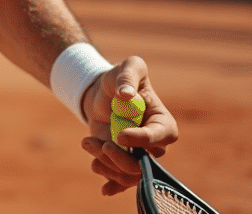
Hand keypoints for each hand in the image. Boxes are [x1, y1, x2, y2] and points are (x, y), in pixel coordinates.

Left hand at [79, 56, 178, 195]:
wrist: (101, 92)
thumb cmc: (120, 78)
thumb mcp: (129, 66)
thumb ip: (128, 76)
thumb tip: (125, 94)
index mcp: (162, 121)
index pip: (163, 136)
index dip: (144, 140)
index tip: (120, 135)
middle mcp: (153, 142)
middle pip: (144, 162)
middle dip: (120, 158)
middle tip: (101, 144)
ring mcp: (136, 154)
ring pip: (128, 173)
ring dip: (107, 164)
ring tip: (88, 143)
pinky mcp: (120, 160)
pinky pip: (120, 179)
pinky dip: (110, 182)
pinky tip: (102, 184)